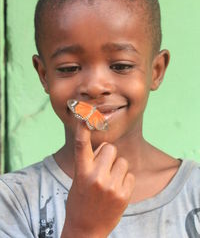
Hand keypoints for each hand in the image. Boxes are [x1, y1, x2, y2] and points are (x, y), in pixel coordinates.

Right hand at [61, 123, 134, 237]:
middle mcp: (96, 177)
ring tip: (109, 182)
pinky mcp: (123, 195)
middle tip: (103, 167)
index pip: (82, 146)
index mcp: (81, 172)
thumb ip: (91, 162)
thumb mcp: (79, 179)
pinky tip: (116, 191)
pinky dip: (124, 180)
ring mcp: (111, 187)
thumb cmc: (80, 201)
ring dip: (117, 168)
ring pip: (122, 161)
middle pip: (110, 148)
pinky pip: (129, 175)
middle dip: (108, 154)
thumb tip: (107, 147)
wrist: (86, 230)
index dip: (83, 129)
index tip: (85, 116)